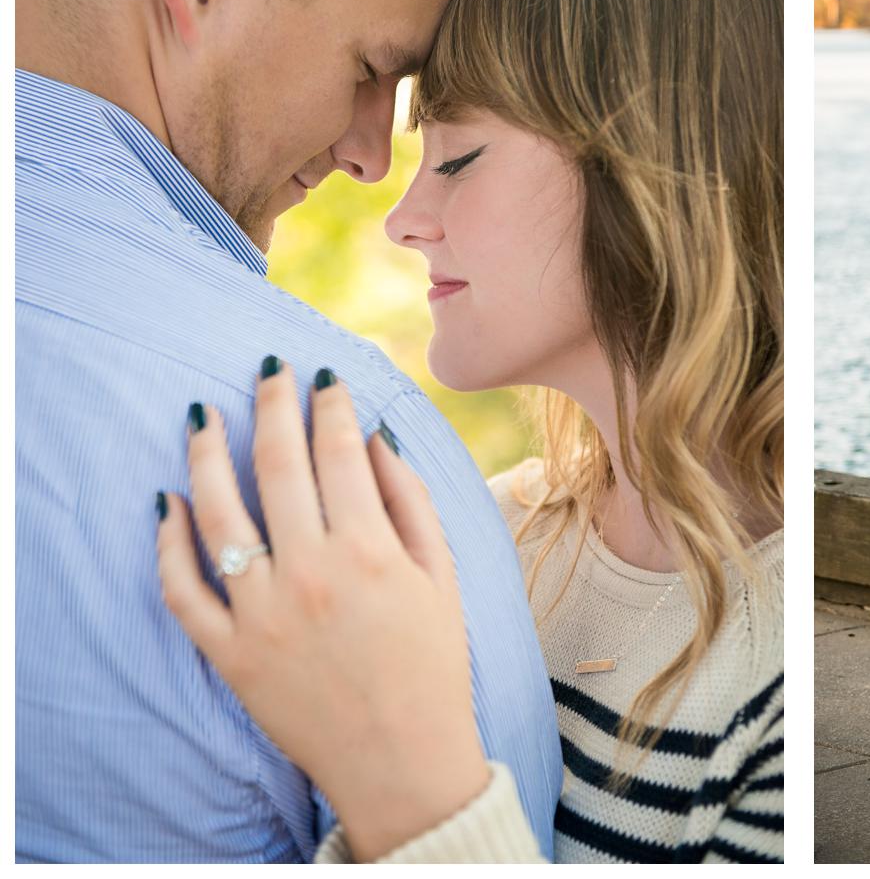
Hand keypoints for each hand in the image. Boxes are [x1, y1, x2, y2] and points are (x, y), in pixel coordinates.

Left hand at [156, 361, 489, 861]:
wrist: (401, 759)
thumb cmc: (432, 665)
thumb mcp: (441, 577)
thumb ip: (411, 502)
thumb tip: (374, 438)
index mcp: (371, 551)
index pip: (340, 451)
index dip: (330, 404)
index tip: (323, 375)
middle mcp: (311, 573)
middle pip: (278, 467)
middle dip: (272, 407)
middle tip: (266, 370)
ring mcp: (262, 612)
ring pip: (218, 515)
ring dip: (206, 456)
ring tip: (203, 418)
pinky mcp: (228, 651)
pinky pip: (182, 588)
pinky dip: (168, 543)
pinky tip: (167, 503)